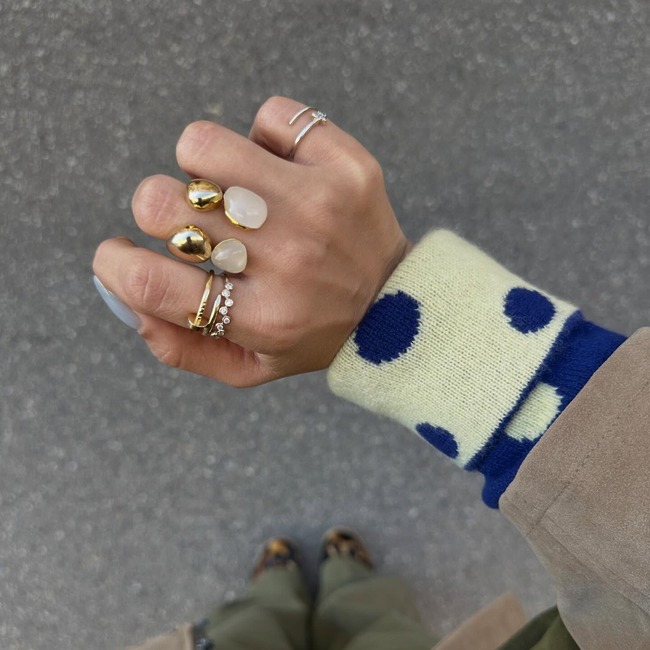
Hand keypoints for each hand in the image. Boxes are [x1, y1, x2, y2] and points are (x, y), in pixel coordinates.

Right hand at [93, 97, 409, 385]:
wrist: (398, 306)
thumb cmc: (312, 334)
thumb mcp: (250, 367)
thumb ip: (180, 347)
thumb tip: (123, 297)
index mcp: (261, 318)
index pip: (151, 281)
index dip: (114, 263)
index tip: (120, 254)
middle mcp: (288, 260)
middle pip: (164, 204)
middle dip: (159, 210)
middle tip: (194, 224)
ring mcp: (318, 205)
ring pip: (205, 146)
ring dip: (201, 164)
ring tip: (229, 188)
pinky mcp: (346, 165)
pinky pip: (272, 116)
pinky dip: (264, 138)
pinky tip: (281, 170)